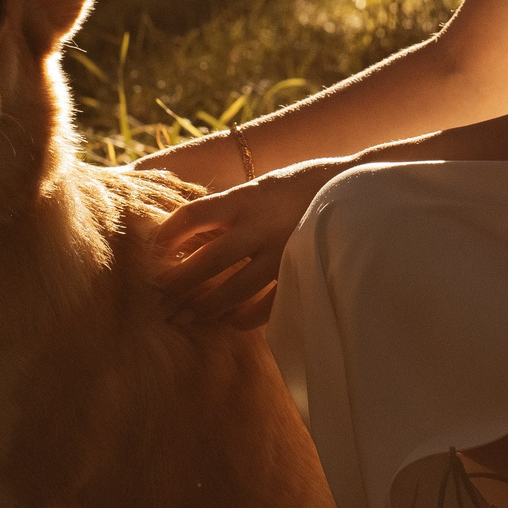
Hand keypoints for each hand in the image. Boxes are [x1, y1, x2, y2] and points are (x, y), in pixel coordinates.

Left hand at [151, 158, 349, 327]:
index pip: (194, 215)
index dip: (167, 235)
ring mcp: (282, 251)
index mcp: (246, 197)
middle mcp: (261, 224)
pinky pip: (268, 303)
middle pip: (208, 259)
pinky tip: (231, 322)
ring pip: (234, 288)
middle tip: (159, 296)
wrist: (355, 186)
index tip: (153, 250)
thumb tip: (187, 233)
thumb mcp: (259, 187)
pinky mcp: (301, 270)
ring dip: (206, 305)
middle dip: (179, 282)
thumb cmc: (298, 186)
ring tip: (187, 315)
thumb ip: (229, 208)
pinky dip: (246, 316)